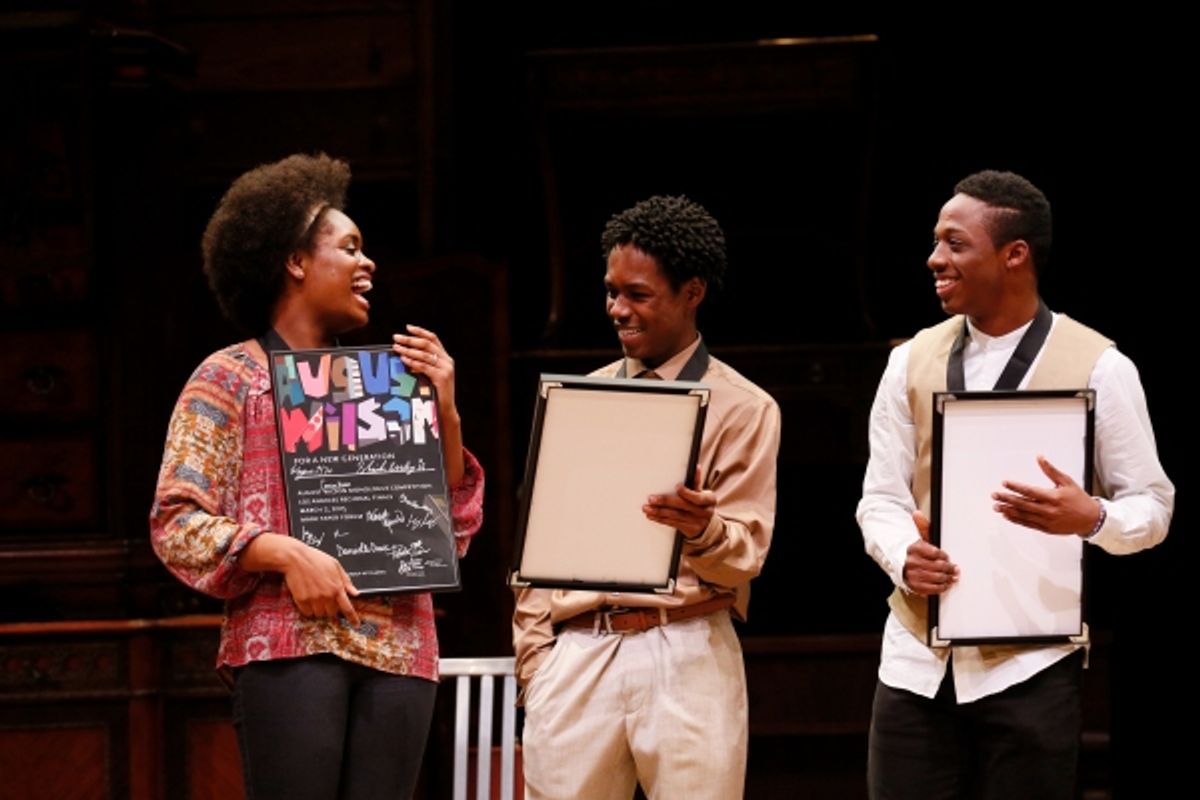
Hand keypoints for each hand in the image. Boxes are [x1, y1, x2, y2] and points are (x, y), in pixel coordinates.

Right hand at [242, 534, 360, 625]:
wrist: (295, 558)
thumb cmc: (316, 559)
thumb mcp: (336, 566)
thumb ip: (346, 581)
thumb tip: (355, 593)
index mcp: (337, 587)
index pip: (347, 608)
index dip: (352, 618)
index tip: (356, 624)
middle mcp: (326, 596)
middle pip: (332, 613)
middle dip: (331, 609)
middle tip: (325, 598)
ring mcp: (313, 599)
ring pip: (319, 614)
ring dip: (319, 609)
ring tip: (315, 596)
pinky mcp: (301, 600)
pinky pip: (307, 613)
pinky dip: (308, 609)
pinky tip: (307, 598)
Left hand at [392, 324, 464, 485]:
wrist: (444, 412)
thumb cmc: (433, 395)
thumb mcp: (428, 376)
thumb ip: (421, 365)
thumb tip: (401, 354)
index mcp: (445, 358)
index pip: (433, 339)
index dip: (420, 331)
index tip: (407, 327)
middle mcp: (447, 361)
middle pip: (427, 344)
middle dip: (410, 340)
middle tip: (395, 338)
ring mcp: (446, 369)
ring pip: (425, 354)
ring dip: (408, 350)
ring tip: (396, 348)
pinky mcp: (442, 378)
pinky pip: (425, 366)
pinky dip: (413, 362)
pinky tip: (403, 360)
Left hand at [643, 467, 715, 538]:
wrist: (709, 525)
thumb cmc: (702, 504)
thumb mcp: (704, 494)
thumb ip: (696, 483)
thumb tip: (695, 467)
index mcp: (709, 500)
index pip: (697, 497)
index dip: (687, 492)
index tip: (677, 487)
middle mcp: (703, 512)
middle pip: (682, 506)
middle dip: (665, 502)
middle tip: (651, 499)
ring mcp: (696, 522)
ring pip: (675, 516)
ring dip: (659, 512)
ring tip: (646, 508)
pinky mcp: (688, 530)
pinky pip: (672, 523)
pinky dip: (660, 519)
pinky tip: (651, 516)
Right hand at [903, 510, 958, 595]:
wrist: (900, 563)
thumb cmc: (913, 551)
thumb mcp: (918, 536)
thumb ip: (922, 526)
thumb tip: (917, 513)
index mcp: (914, 548)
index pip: (935, 553)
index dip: (944, 556)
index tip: (947, 557)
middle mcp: (912, 562)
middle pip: (938, 566)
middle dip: (949, 568)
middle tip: (954, 569)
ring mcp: (913, 575)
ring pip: (936, 578)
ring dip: (946, 578)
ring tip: (952, 577)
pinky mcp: (914, 585)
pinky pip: (930, 589)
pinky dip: (940, 588)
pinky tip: (944, 585)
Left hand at [992, 455, 1100, 535]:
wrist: (1091, 519)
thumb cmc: (1079, 499)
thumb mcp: (1067, 481)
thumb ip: (1050, 470)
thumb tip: (1040, 457)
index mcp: (1053, 497)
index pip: (1029, 491)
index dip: (1015, 487)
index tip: (1004, 483)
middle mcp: (1048, 510)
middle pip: (1023, 504)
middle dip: (1007, 499)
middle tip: (995, 495)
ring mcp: (1047, 521)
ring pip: (1023, 516)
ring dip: (1008, 510)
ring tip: (996, 506)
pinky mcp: (1046, 529)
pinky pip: (1028, 524)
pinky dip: (1016, 520)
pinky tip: (1007, 515)